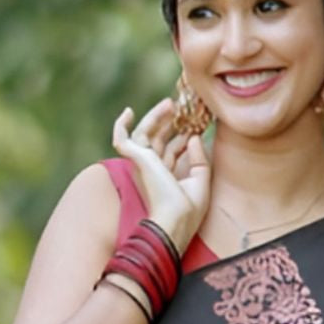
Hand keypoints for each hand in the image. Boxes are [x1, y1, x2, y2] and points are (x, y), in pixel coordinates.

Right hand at [112, 99, 211, 253]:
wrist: (174, 219)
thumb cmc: (188, 209)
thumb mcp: (201, 180)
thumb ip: (200, 159)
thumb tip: (194, 136)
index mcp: (169, 177)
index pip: (174, 150)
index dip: (184, 135)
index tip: (198, 121)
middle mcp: (155, 170)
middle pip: (160, 139)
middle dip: (171, 122)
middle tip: (183, 107)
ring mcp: (144, 164)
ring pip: (146, 133)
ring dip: (156, 117)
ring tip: (171, 103)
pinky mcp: (136, 159)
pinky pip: (122, 139)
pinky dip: (121, 125)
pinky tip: (128, 112)